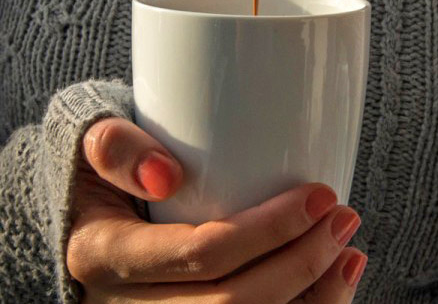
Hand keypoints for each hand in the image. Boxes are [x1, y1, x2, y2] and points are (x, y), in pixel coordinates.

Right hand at [66, 117, 366, 302]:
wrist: (88, 219)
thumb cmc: (106, 177)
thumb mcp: (96, 148)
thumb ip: (116, 148)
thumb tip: (165, 176)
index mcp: (105, 257)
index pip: (200, 254)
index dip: (270, 230)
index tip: (319, 197)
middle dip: (300, 265)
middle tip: (343, 220)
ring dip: (310, 300)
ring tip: (349, 255)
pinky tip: (330, 286)